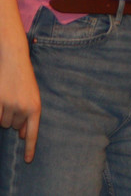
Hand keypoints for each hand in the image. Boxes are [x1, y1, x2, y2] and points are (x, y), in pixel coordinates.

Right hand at [0, 46, 40, 161]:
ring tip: (8, 99)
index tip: (28, 160)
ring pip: (4, 123)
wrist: (15, 61)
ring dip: (4, 115)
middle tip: (16, 102)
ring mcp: (9, 105)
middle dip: (14, 119)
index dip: (30, 148)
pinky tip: (2, 101)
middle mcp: (23, 108)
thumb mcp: (32, 97)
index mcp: (36, 107)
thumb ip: (29, 115)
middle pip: (15, 127)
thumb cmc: (24, 80)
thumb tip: (23, 135)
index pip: (33, 133)